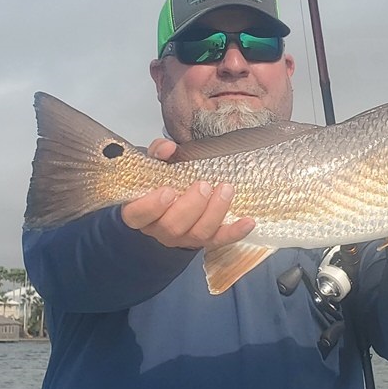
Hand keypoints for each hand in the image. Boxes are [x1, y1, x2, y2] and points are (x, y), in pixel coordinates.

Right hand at [120, 138, 255, 248]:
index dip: (152, 206)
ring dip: (215, 212)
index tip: (168, 191)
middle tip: (203, 186)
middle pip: (173, 226)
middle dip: (191, 206)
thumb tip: (168, 148)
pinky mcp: (205, 240)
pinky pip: (221, 240)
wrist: (172, 202)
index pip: (139, 215)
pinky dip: (235, 231)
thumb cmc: (160, 182)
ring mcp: (184, 238)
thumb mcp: (154, 165)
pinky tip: (248, 222)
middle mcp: (160, 230)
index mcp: (140, 212)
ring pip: (199, 234)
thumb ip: (157, 154)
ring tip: (226, 189)